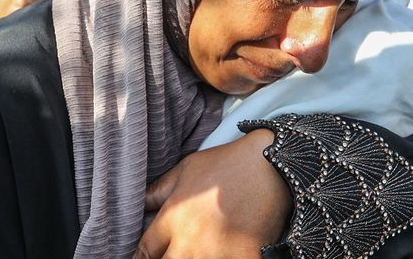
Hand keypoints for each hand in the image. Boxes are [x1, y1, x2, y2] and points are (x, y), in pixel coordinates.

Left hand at [137, 129, 290, 257]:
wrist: (273, 165)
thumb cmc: (227, 164)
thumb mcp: (187, 168)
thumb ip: (159, 190)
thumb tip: (140, 203)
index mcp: (173, 219)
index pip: (144, 252)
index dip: (142, 257)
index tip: (149, 255)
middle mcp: (190, 241)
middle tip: (173, 253)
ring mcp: (218, 254)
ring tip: (200, 251)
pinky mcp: (244, 258)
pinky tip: (225, 254)